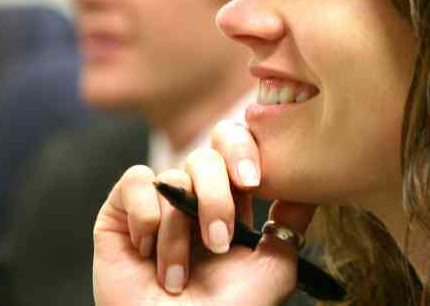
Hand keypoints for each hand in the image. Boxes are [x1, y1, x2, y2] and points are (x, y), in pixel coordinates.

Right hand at [93, 121, 316, 305]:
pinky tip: (146, 251)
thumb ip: (290, 224)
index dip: (245, 152)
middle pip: (207, 155)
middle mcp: (193, 199)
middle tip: (219, 239)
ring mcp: (157, 205)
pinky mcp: (120, 214)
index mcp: (231, 204)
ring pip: (172, 177)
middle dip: (215, 196)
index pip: (238, 150)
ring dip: (178, 234)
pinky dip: (144, 213)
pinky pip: (136, 181)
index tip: (253, 182)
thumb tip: (309, 185)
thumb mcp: (272, 269)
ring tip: (178, 279)